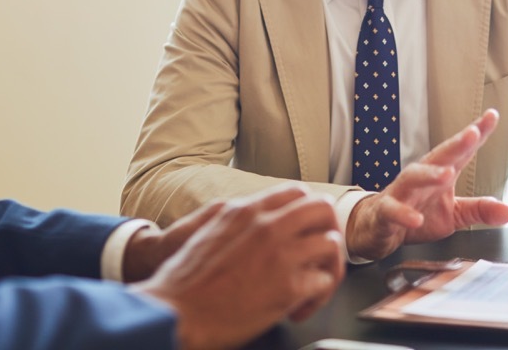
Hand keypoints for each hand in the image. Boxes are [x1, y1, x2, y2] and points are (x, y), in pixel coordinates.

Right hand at [133, 184, 343, 349]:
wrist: (175, 314)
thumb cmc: (183, 282)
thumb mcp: (207, 232)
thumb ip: (235, 220)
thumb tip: (252, 218)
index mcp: (245, 211)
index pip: (296, 193)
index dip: (307, 213)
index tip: (305, 231)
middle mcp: (266, 226)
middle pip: (322, 208)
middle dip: (327, 230)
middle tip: (318, 255)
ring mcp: (280, 254)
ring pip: (331, 244)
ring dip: (326, 267)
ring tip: (311, 287)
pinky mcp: (288, 287)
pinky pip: (324, 282)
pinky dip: (317, 297)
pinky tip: (298, 309)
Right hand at [345, 109, 507, 259]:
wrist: (378, 227)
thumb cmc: (417, 212)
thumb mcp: (454, 214)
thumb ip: (480, 210)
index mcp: (441, 173)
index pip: (462, 151)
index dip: (477, 132)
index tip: (492, 116)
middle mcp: (422, 177)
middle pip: (439, 156)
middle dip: (456, 143)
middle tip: (473, 133)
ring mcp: (402, 192)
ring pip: (414, 177)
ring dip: (430, 174)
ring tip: (447, 175)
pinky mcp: (386, 211)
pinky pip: (393, 210)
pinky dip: (404, 214)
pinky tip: (416, 219)